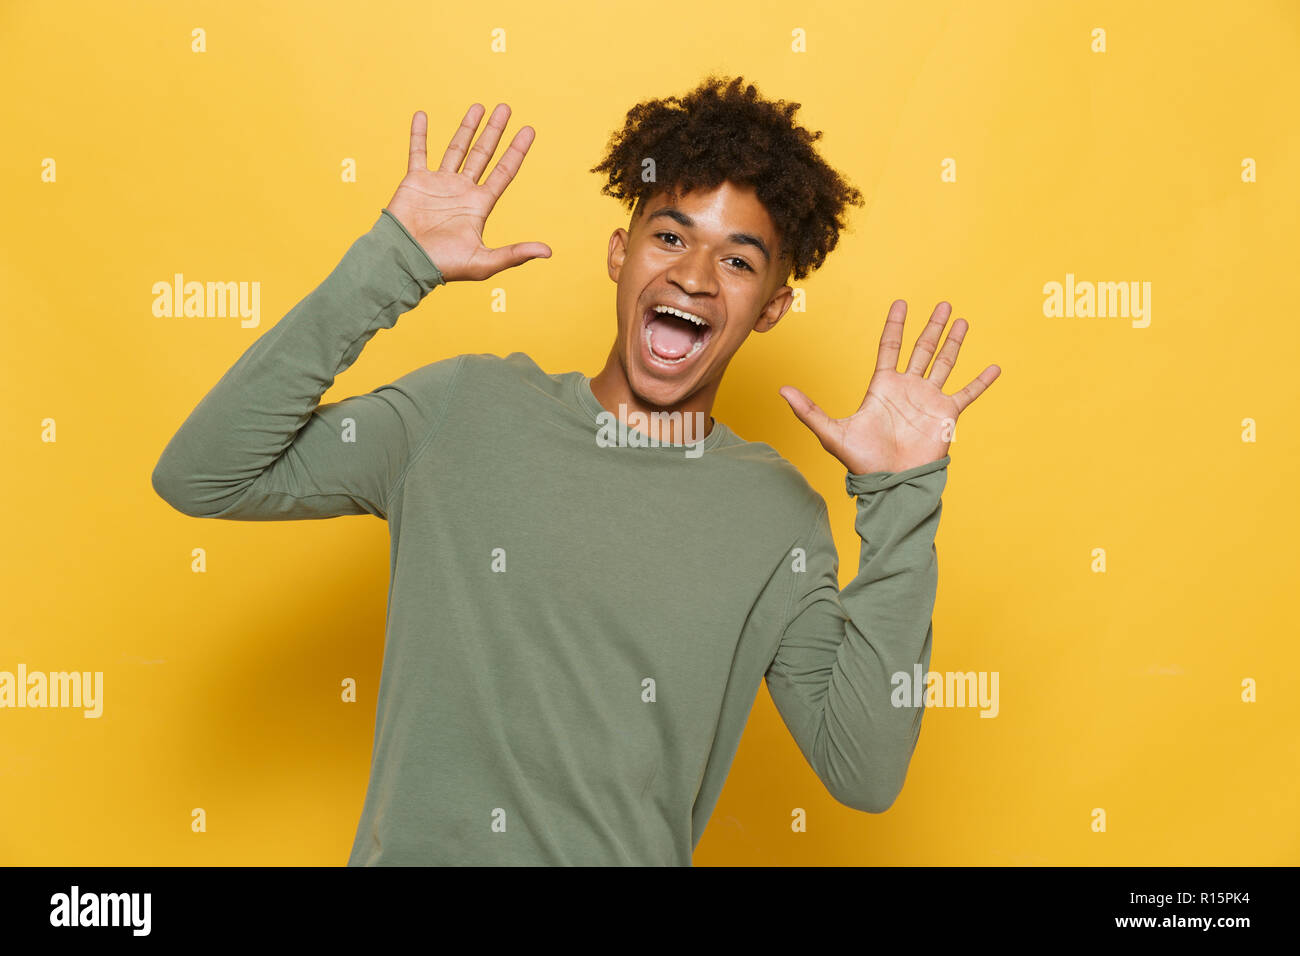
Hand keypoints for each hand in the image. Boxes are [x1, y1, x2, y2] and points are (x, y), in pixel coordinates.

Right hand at [385, 104, 550, 281]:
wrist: (405, 262)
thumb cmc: (443, 266)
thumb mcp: (484, 262)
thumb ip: (515, 254)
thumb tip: (548, 252)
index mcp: (479, 205)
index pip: (503, 172)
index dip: (516, 151)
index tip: (529, 130)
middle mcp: (462, 191)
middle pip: (483, 154)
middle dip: (495, 131)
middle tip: (506, 108)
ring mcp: (439, 184)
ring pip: (456, 148)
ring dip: (467, 127)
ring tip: (479, 106)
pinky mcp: (416, 181)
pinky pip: (418, 152)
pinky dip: (419, 134)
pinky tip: (423, 115)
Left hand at [780, 300, 1000, 473]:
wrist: (890, 483)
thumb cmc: (861, 462)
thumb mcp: (831, 433)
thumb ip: (809, 410)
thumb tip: (781, 391)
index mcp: (883, 387)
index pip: (890, 347)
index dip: (895, 325)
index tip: (901, 303)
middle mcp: (908, 389)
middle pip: (922, 349)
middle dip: (932, 326)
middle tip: (943, 304)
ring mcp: (929, 400)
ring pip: (944, 363)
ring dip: (953, 343)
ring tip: (962, 320)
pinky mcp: (946, 416)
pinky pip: (967, 394)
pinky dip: (981, 381)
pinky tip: (994, 367)